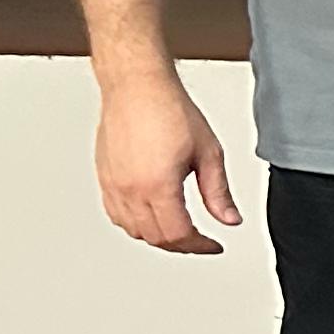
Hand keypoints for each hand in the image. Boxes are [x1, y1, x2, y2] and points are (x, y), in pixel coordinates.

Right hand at [94, 70, 238, 254]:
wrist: (137, 87)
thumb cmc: (169, 110)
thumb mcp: (208, 153)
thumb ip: (218, 193)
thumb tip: (229, 219)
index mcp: (157, 185)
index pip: (178, 235)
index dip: (200, 246)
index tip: (213, 244)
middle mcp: (130, 189)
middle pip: (156, 237)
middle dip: (182, 245)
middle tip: (201, 241)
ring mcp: (113, 184)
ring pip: (134, 230)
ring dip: (158, 237)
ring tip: (181, 231)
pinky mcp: (104, 177)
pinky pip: (117, 214)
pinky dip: (136, 224)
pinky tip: (152, 218)